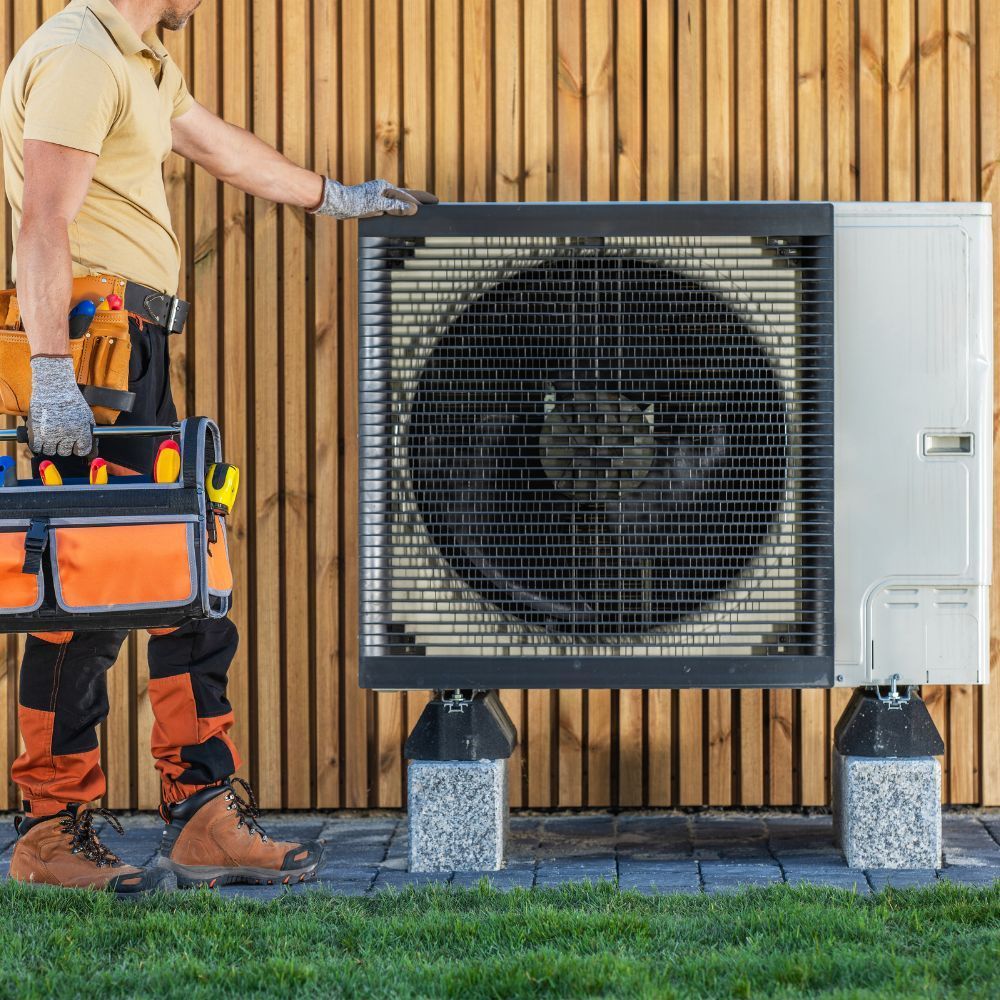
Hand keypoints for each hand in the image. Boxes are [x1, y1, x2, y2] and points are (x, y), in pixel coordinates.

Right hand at [27, 356, 94, 456]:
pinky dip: (39, 444)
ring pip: (51, 451)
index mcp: (81, 432)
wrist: (53, 388)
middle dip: (64, 446)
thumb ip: (90, 436)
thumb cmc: (71, 401)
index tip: (76, 444)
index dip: (79, 448)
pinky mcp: (36, 432)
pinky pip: (37, 447)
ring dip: (51, 445)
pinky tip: (42, 436)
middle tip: (62, 435)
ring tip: (51, 434)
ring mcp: (50, 434)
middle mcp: (66, 435)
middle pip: (65, 452)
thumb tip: (93, 453)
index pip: (82, 451)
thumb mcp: (87, 417)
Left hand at [310, 177, 437, 219]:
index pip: (408, 196)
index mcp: (386, 188)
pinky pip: (392, 209)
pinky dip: (400, 212)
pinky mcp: (374, 205)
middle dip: (420, 199)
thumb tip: (414, 209)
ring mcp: (379, 197)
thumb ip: (396, 207)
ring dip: (411, 205)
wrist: (338, 204)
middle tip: (434, 201)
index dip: (421, 200)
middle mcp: (384, 191)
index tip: (435, 202)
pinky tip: (403, 217)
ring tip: (423, 209)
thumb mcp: (377, 205)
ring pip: (399, 202)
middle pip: (407, 195)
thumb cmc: (355, 203)